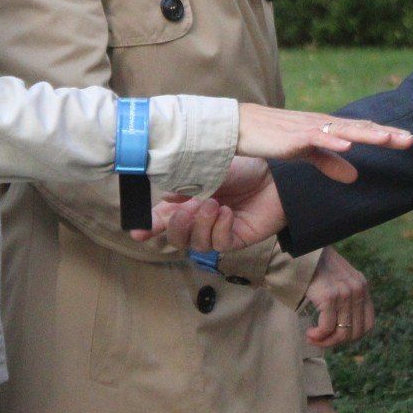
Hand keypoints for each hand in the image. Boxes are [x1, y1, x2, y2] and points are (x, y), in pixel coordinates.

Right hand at [139, 157, 286, 249]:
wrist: (275, 175)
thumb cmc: (243, 168)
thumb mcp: (209, 171)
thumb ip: (186, 185)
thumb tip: (165, 198)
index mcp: (190, 200)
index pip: (164, 217)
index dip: (150, 226)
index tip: (137, 232)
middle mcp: (201, 219)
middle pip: (177, 238)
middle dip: (177, 227)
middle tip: (187, 210)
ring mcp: (218, 230)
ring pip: (196, 244)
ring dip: (201, 224)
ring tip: (214, 204)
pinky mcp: (235, 239)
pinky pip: (218, 243)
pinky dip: (219, 227)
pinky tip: (227, 212)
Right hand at [236, 104, 411, 182]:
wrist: (237, 127)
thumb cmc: (270, 136)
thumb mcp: (304, 153)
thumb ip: (328, 162)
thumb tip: (355, 176)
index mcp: (325, 128)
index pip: (360, 130)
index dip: (384, 135)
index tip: (408, 140)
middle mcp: (320, 124)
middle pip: (358, 128)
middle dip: (385, 134)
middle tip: (411, 140)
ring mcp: (307, 128)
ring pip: (342, 131)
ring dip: (366, 135)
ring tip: (388, 140)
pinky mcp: (292, 137)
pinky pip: (316, 139)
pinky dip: (333, 141)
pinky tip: (349, 145)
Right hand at [302, 246, 371, 346]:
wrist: (301, 250)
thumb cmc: (315, 267)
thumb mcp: (338, 279)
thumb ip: (345, 297)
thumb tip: (343, 328)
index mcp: (362, 286)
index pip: (368, 324)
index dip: (353, 336)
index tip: (336, 337)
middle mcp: (357, 289)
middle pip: (356, 332)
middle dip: (337, 342)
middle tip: (320, 340)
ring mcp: (345, 293)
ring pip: (341, 333)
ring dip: (326, 342)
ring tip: (312, 338)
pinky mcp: (329, 296)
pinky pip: (327, 328)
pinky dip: (317, 336)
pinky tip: (309, 333)